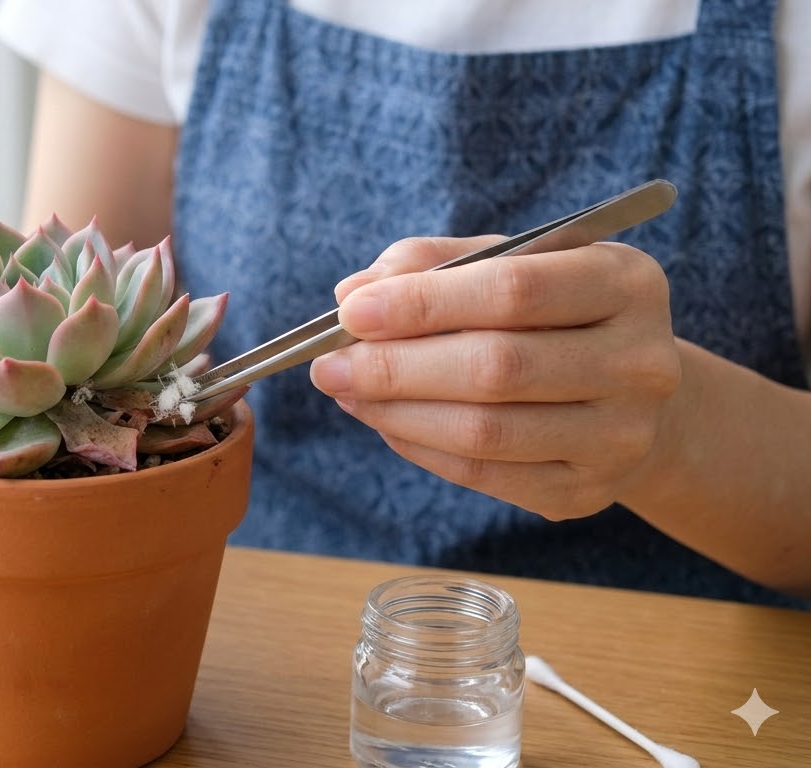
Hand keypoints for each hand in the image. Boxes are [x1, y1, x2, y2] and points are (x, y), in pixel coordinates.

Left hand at [309, 236, 682, 519]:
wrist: (630, 396)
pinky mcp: (586, 491)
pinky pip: (482, 475)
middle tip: (329, 364)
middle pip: (496, 367)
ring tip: (346, 391)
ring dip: (396, 412)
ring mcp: (621, 436)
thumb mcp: (510, 264)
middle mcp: (641, 361)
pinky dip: (418, 447)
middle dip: (396, 366)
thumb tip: (354, 293)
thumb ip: (434, 264)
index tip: (352, 311)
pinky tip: (384, 421)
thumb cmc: (554, 316)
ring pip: (484, 431)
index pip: (513, 290)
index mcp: (626, 282)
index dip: (423, 303)